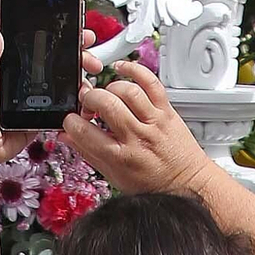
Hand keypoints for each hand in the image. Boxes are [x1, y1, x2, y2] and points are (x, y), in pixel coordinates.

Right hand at [64, 56, 214, 198]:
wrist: (188, 185)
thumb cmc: (152, 184)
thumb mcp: (114, 176)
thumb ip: (89, 153)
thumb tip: (67, 137)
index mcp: (120, 158)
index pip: (85, 133)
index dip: (71, 123)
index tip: (71, 120)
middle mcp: (137, 137)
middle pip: (106, 104)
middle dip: (89, 99)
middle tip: (88, 106)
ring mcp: (153, 122)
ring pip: (128, 91)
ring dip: (110, 88)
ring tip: (106, 96)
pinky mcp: (166, 110)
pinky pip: (151, 82)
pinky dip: (134, 69)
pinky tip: (122, 69)